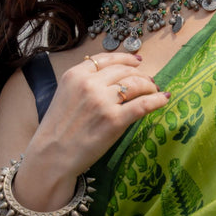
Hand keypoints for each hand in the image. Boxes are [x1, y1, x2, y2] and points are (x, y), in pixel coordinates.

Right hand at [19, 51, 168, 199]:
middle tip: (149, 82)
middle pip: (124, 71)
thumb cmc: (56, 131)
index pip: (107, 59)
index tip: (137, 62)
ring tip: (155, 91)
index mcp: (75, 75)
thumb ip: (84, 84)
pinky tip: (164, 99)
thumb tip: (111, 79)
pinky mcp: (115, 120)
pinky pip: (144, 104)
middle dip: (140, 75)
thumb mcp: (64, 96)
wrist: (51, 156)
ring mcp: (103, 101)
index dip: (126, 59)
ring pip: (136, 84)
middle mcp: (90, 84)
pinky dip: (157, 100)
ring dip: (149, 86)